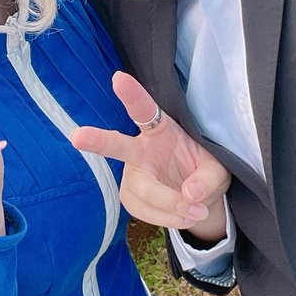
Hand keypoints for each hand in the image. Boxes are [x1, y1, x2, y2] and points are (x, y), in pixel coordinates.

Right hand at [70, 72, 229, 239]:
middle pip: (117, 145)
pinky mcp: (129, 196)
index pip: (144, 109)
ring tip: (197, 210)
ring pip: (145, 192)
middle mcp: (140, 149)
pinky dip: (169, 217)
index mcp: (161, 129)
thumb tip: (189, 195)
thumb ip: (208, 179)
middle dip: (97, 140)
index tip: (118, 78)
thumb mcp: (218, 170)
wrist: (198, 198)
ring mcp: (132, 174)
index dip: (132, 94)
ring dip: (173, 205)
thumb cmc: (204, 171)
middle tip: (77, 136)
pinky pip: (145, 211)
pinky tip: (182, 214)